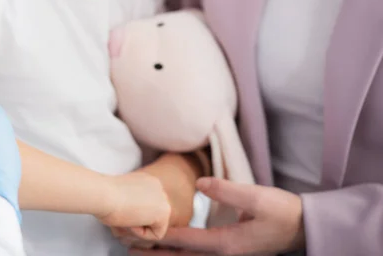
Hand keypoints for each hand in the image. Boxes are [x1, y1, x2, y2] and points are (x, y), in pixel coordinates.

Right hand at [97, 171, 170, 240]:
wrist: (103, 194)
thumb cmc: (103, 196)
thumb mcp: (120, 195)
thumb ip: (132, 202)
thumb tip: (133, 217)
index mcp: (146, 180)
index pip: (145, 205)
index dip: (131, 213)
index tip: (119, 208)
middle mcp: (157, 186)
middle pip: (151, 215)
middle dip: (137, 220)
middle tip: (122, 215)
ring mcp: (162, 197)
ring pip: (154, 225)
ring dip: (138, 226)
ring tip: (125, 216)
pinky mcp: (164, 211)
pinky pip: (157, 234)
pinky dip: (142, 233)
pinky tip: (131, 221)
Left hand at [129, 177, 304, 255]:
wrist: (304, 228)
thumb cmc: (283, 212)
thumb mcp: (257, 197)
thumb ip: (226, 190)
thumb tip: (200, 183)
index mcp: (227, 244)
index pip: (185, 240)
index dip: (160, 236)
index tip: (138, 233)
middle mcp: (223, 254)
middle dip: (154, 254)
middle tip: (127, 249)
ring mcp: (227, 255)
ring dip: (165, 255)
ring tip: (140, 251)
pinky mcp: (230, 251)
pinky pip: (198, 255)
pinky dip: (180, 252)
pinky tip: (171, 247)